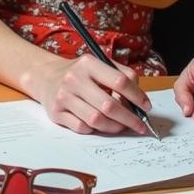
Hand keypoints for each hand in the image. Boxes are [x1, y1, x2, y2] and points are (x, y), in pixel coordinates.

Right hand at [36, 53, 152, 135]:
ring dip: (114, 127)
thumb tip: (139, 100)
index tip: (147, 107)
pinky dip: (95, 130)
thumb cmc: (80, 73)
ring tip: (122, 126)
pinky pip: (82, 128)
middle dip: (129, 118)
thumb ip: (121, 76)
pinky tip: (100, 125)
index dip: (137, 96)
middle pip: (109, 105)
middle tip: (139, 125)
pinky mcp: (56, 113)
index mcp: (88, 63)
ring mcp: (63, 97)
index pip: (120, 81)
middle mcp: (74, 79)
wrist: (46, 76)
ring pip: (96, 120)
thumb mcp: (99, 65)